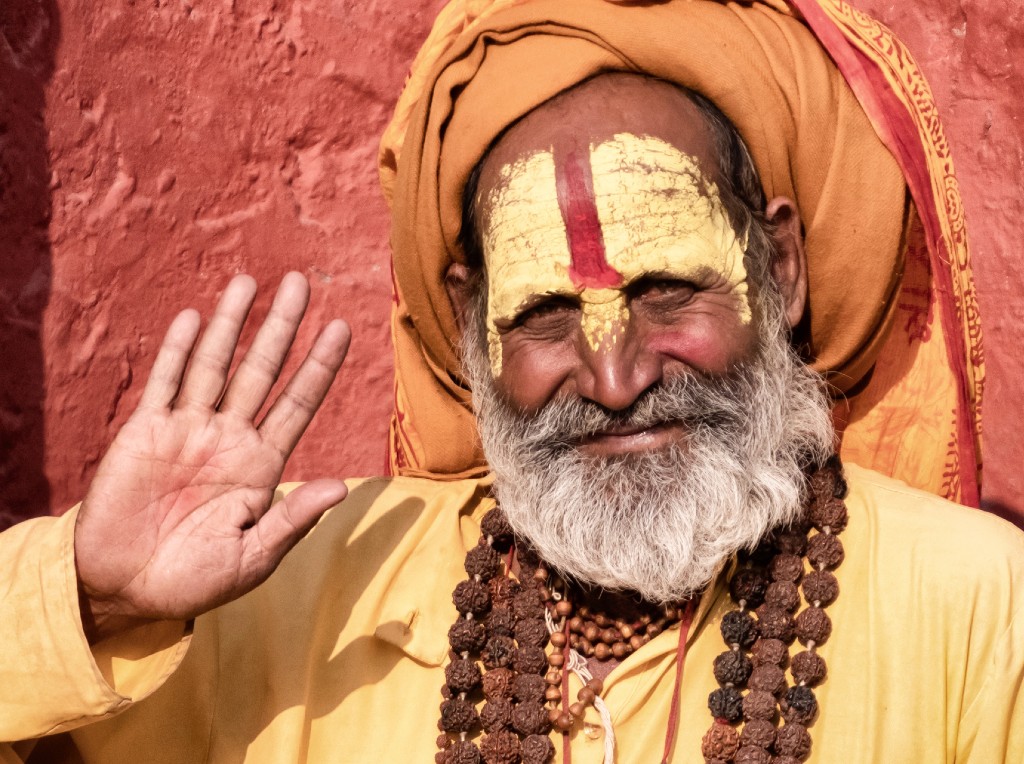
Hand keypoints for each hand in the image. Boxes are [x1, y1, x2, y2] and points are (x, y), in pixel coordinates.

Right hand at [74, 273, 350, 641]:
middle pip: (261, 371)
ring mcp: (186, 431)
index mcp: (261, 465)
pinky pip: (164, 384)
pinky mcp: (144, 433)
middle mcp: (229, 438)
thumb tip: (342, 488)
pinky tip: (195, 319)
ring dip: (231, 324)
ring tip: (250, 282)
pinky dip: (177, 351)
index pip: (298, 404)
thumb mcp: (253, 558)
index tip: (341, 328)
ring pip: (214, 365)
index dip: (319, 367)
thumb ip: (293, 520)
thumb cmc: (195, 580)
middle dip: (281, 327)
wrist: (124, 590)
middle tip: (302, 282)